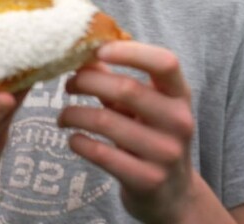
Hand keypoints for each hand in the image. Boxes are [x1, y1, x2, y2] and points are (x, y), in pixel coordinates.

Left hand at [58, 42, 195, 222]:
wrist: (172, 193)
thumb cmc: (149, 135)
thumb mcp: (141, 105)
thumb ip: (115, 79)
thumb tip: (82, 53)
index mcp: (179, 95)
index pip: (164, 62)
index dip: (129, 51)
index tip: (97, 50)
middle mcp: (179, 122)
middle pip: (127, 89)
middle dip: (86, 81)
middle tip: (68, 85)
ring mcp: (166, 153)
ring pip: (106, 121)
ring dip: (73, 114)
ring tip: (63, 116)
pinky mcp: (147, 180)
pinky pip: (101, 153)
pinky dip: (77, 141)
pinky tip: (73, 138)